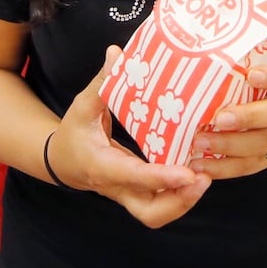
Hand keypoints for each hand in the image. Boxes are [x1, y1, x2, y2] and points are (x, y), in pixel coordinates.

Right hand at [48, 47, 209, 228]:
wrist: (62, 162)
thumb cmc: (73, 132)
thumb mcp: (81, 105)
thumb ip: (102, 82)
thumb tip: (116, 52)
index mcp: (101, 166)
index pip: (133, 177)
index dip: (161, 178)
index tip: (187, 174)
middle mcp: (117, 186)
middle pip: (150, 213)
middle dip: (178, 202)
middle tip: (202, 179)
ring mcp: (128, 194)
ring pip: (156, 214)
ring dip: (183, 202)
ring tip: (205, 177)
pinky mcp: (137, 194)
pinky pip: (160, 204)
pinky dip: (180, 195)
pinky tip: (197, 174)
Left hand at [189, 61, 266, 180]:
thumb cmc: (250, 89)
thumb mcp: (249, 71)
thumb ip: (234, 62)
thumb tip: (195, 43)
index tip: (252, 75)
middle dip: (248, 116)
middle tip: (219, 118)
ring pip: (260, 143)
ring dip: (229, 145)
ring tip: (200, 142)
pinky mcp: (263, 159)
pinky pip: (245, 166)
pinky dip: (221, 168)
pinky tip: (199, 164)